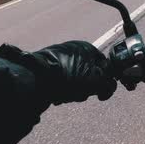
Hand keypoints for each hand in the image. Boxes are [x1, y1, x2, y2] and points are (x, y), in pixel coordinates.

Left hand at [0, 41, 116, 103]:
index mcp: (87, 47)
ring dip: (74, 91)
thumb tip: (109, 86)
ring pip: (75, 79)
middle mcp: (73, 49)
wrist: (35, 78)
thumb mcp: (96, 81)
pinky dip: (61, 89)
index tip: (99, 95)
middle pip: (89, 73)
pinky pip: (60, 81)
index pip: (105, 65)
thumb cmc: (69, 76)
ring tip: (65, 95)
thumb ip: (108, 84)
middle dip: (86, 88)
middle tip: (80, 94)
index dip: (105, 82)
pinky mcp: (46, 67)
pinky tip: (56, 95)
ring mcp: (58, 57)